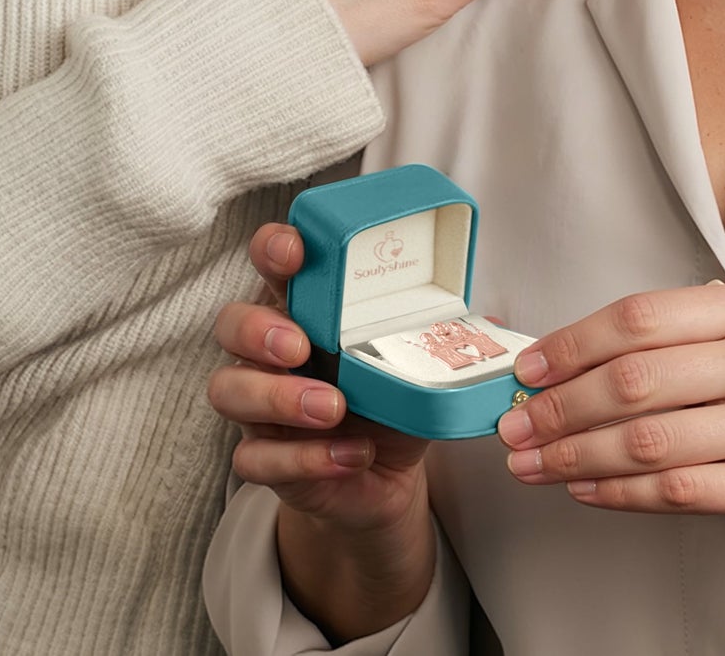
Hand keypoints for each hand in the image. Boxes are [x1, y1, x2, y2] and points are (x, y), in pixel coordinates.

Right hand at [210, 223, 435, 640]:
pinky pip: (255, 459)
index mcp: (305, 306)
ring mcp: (259, 405)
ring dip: (278, 397)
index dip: (273, 249)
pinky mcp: (265, 458)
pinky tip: (352, 455)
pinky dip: (305, 458)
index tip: (295, 252)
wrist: (382, 475)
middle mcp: (270, 348)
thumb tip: (494, 322)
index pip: (272, 262)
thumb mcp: (414, 358)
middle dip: (260, 329)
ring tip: (332, 408)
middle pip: (232, 323)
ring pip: (229, 389)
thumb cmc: (391, 396)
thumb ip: (439, 335)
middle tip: (301, 345)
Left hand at [495, 283, 724, 548]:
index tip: (531, 365)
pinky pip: (676, 491)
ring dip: (573, 454)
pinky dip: (619, 492)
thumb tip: (589, 346)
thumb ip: (695, 323)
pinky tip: (585, 488)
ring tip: (533, 461)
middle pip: (632, 380)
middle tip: (516, 422)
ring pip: (644, 440)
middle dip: (558, 405)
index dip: (573, 342)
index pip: (639, 318)